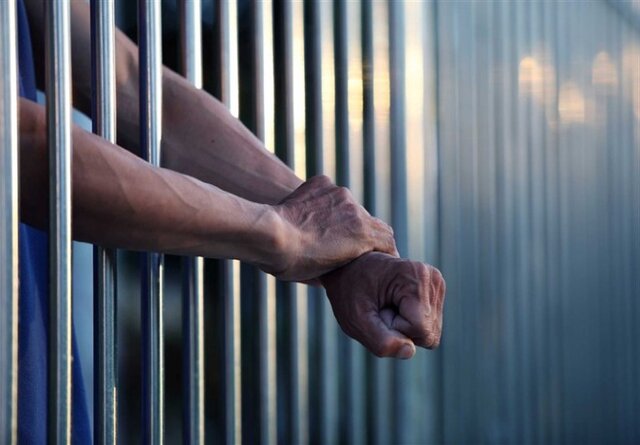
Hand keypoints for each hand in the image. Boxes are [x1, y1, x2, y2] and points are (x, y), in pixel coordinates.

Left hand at [267, 175, 397, 280]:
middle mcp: (356, 209)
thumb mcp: (325, 274)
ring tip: (319, 230)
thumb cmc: (295, 263)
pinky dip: (323, 203)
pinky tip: (307, 214)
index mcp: (363, 234)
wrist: (270, 236)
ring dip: (339, 217)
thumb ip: (343, 265)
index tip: (380, 256)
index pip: (387, 239)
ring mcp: (338, 193)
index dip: (385, 248)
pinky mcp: (321, 183)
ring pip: (346, 206)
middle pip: (367, 221)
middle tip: (344, 244)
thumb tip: (342, 268)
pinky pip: (328, 192)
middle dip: (359, 232)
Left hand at [321, 252, 444, 358]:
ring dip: (405, 327)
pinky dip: (410, 323)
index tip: (378, 310)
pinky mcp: (436, 291)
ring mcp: (436, 284)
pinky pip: (429, 327)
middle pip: (429, 333)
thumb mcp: (356, 319)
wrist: (350, 268)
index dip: (396, 329)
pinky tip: (395, 305)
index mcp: (416, 277)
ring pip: (431, 332)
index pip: (420, 329)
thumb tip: (409, 351)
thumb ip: (380, 341)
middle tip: (381, 309)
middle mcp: (432, 278)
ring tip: (386, 305)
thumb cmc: (350, 291)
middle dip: (402, 330)